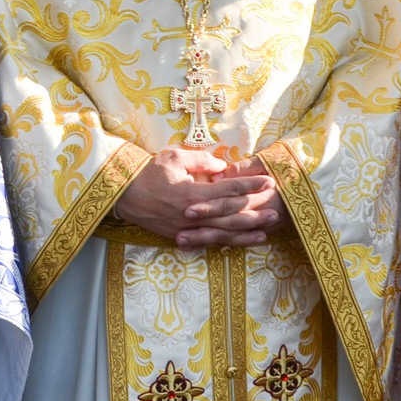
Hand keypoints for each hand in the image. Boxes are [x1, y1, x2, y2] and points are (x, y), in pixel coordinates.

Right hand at [114, 149, 282, 247]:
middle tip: (276, 209)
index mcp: (193, 192)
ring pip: (224, 233)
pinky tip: (243, 241)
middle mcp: (194, 214)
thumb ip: (200, 161)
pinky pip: (211, 242)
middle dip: (255, 211)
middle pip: (231, 215)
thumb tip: (222, 165)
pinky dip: (229, 242)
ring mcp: (189, 228)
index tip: (268, 180)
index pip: (228, 189)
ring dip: (247, 231)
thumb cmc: (148, 173)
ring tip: (268, 229)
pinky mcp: (182, 236)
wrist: (124, 195)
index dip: (250, 185)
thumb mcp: (173, 157)